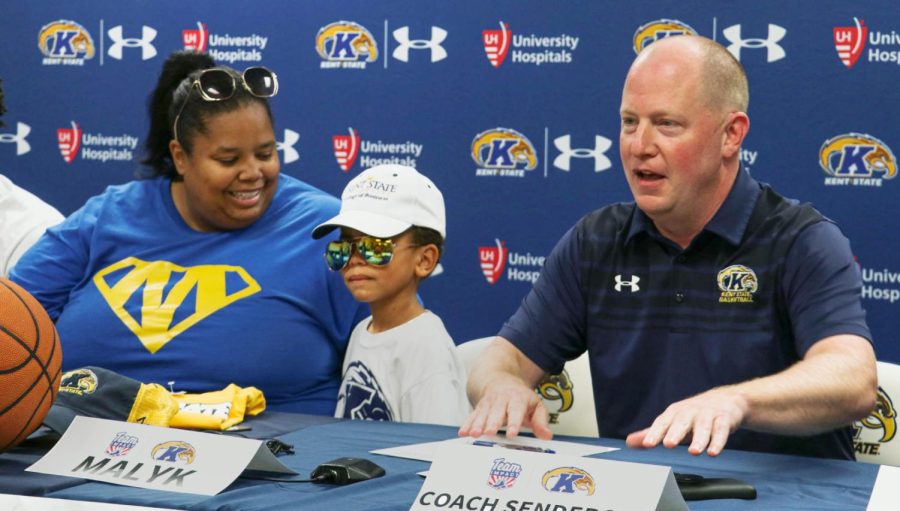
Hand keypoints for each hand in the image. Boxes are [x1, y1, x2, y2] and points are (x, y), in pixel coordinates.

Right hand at [458, 376, 552, 439]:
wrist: (501, 380)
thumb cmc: (520, 397)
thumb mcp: (535, 405)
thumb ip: (541, 421)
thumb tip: (547, 435)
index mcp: (517, 398)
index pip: (516, 410)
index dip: (514, 422)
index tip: (512, 433)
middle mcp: (501, 399)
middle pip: (496, 411)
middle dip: (493, 422)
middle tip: (490, 432)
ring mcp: (488, 403)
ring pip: (482, 413)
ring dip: (477, 424)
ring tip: (475, 434)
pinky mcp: (479, 407)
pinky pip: (472, 415)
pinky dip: (467, 424)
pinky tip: (463, 432)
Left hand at [625, 387, 747, 455]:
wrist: (726, 399)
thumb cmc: (694, 414)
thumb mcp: (673, 422)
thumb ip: (653, 433)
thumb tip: (629, 442)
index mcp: (674, 413)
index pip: (662, 422)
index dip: (655, 433)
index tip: (647, 444)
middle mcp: (690, 412)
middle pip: (681, 422)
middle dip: (675, 432)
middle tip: (669, 444)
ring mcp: (707, 415)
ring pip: (703, 427)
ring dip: (699, 439)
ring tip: (694, 451)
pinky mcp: (724, 420)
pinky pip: (721, 431)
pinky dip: (718, 441)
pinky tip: (713, 452)